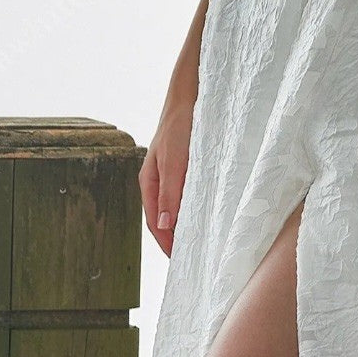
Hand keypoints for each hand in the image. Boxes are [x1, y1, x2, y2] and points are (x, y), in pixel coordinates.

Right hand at [138, 99, 194, 257]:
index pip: (156, 223)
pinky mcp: (186, 165)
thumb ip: (171, 191)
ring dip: (186, 224)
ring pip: (177, 206)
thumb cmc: (180, 125)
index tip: (181, 262)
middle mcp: (158, 180)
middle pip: (165, 218)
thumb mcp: (176, 160)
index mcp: (149, 182)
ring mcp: (172, 173)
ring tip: (202, 241)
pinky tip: (208, 212)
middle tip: (194, 258)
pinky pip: (188, 193)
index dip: (167, 244)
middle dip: (175, 239)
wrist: (190, 94)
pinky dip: (195, 207)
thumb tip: (165, 225)